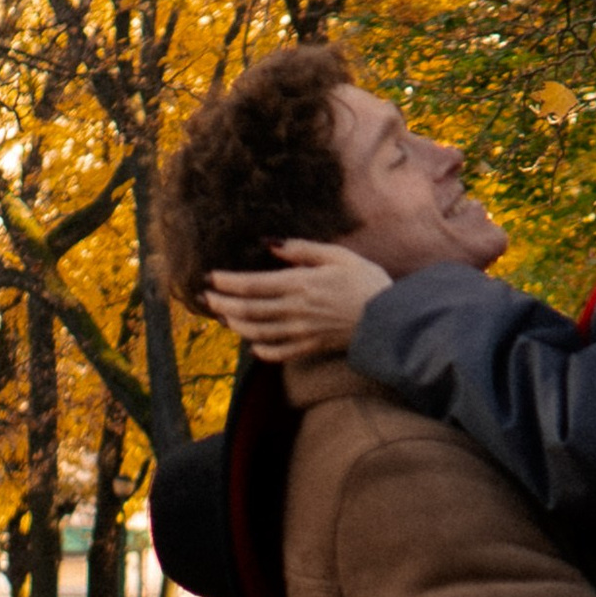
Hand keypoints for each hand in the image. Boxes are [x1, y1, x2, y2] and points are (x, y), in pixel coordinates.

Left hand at [201, 237, 390, 358]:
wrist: (390, 320)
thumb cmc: (366, 282)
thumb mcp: (337, 255)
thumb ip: (302, 250)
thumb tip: (271, 244)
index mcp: (300, 284)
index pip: (253, 284)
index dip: (228, 282)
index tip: (210, 277)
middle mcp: (295, 310)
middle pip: (249, 310)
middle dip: (223, 304)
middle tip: (205, 299)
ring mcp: (301, 332)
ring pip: (258, 332)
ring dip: (236, 325)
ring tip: (222, 318)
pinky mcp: (311, 347)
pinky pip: (279, 352)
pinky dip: (261, 350)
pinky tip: (252, 345)